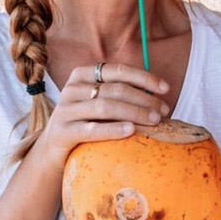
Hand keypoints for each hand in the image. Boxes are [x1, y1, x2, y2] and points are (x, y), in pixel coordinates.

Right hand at [32, 62, 171, 173]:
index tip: (166, 88)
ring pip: (106, 106)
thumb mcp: (99, 102)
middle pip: (115, 89)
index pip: (118, 70)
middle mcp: (72, 88)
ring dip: (135, 112)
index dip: (144, 77)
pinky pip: (91, 129)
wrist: (54, 149)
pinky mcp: (61, 132)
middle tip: (163, 111)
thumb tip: (158, 94)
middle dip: (144, 99)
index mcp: (82, 75)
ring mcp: (65, 110)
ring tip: (155, 121)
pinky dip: (113, 129)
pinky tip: (131, 130)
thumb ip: (120, 94)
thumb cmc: (86, 122)